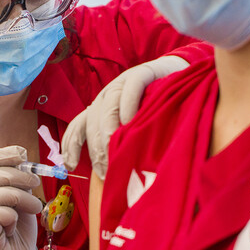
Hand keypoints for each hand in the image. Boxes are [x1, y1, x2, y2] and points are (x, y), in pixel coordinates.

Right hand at [0, 145, 41, 249]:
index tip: (21, 154)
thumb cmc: (14, 233)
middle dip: (17, 175)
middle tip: (35, 184)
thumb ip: (15, 180)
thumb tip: (21, 155)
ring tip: (34, 207)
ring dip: (22, 197)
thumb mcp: (17, 199)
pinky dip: (13, 216)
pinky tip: (13, 226)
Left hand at [61, 56, 187, 178]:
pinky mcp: (142, 74)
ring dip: (108, 131)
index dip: (71, 144)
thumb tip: (109, 175)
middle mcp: (108, 94)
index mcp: (102, 107)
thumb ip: (122, 143)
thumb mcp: (136, 129)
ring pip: (107, 106)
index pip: (79, 125)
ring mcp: (123, 82)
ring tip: (114, 152)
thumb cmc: (158, 109)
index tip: (70, 165)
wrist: (180, 76)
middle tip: (106, 171)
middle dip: (96, 148)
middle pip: (92, 120)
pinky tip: (130, 122)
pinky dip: (128, 105)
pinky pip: (130, 88)